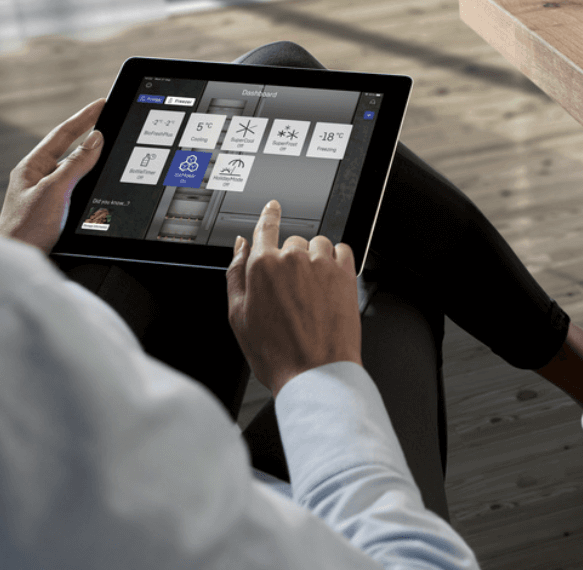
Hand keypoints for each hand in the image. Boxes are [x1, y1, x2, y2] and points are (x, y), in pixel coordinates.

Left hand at [0, 99, 104, 254]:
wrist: (22, 261)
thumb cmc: (27, 229)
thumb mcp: (55, 190)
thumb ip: (76, 164)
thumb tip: (95, 139)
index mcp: (32, 167)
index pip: (63, 134)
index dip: (84, 117)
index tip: (102, 103)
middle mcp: (39, 178)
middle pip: (70, 148)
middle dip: (90, 132)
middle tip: (109, 118)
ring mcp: (48, 194)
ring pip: (76, 169)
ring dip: (93, 158)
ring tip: (111, 144)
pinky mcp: (58, 210)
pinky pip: (79, 187)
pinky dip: (92, 179)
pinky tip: (102, 179)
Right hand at [226, 201, 361, 397]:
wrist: (316, 374)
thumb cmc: (277, 353)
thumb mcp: (238, 316)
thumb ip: (236, 273)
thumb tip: (239, 246)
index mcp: (263, 266)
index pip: (265, 226)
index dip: (269, 215)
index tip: (273, 208)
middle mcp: (293, 258)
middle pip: (292, 242)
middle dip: (291, 260)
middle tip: (292, 292)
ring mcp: (321, 264)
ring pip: (318, 244)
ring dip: (315, 259)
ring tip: (313, 292)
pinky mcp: (346, 273)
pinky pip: (342, 250)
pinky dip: (337, 261)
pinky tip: (330, 285)